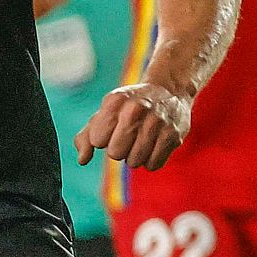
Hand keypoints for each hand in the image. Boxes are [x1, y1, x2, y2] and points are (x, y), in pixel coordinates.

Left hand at [75, 83, 189, 170]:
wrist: (168, 91)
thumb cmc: (129, 107)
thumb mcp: (105, 113)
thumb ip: (86, 137)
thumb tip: (82, 160)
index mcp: (115, 101)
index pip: (97, 140)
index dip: (103, 139)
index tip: (112, 129)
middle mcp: (136, 108)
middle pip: (115, 153)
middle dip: (119, 149)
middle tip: (127, 136)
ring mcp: (157, 121)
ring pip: (134, 161)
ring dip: (135, 156)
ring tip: (141, 139)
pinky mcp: (174, 135)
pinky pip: (153, 165)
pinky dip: (151, 160)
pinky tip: (154, 144)